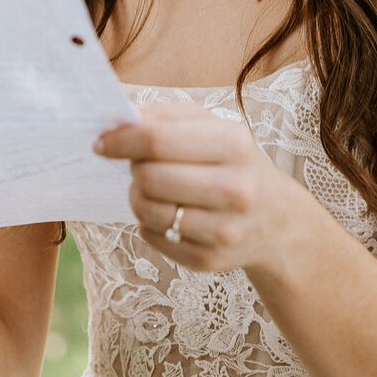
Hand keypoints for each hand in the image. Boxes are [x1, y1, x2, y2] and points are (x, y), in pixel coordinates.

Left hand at [96, 100, 290, 273]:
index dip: (120, 140)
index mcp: (233, 144)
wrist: (275, 219)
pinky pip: (152, 237)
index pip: (157, 140)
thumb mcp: (210, 125)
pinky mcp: (210, 260)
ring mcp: (224, 230)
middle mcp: (235, 190)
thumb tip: (117, 120)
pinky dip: (148, 222)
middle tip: (139, 164)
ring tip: (153, 188)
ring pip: (146, 210)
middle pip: (148, 178)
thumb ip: (163, 116)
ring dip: (137, 195)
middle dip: (133, 168)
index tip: (101, 141)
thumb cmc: (232, 161)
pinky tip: (169, 212)